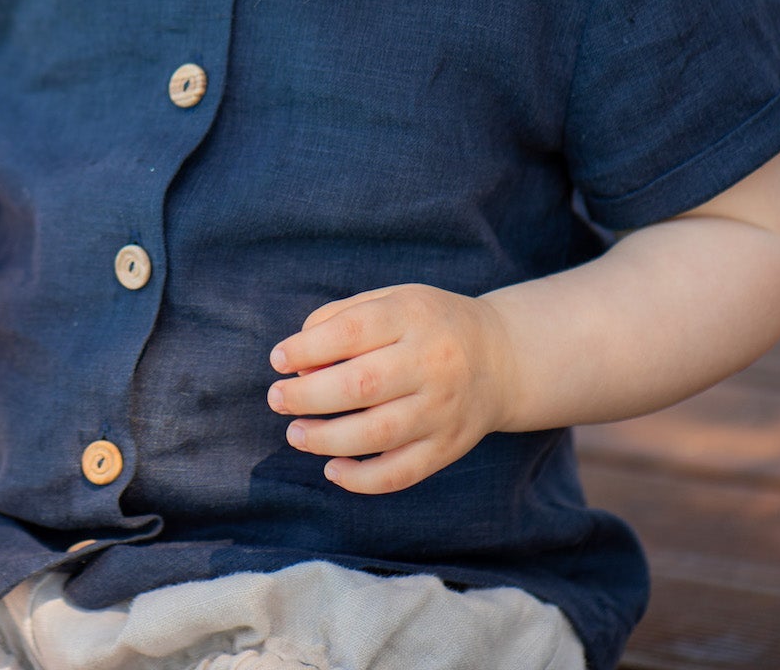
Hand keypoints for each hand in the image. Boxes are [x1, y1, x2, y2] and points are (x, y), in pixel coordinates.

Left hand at [266, 283, 519, 494]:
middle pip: (361, 385)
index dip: (307, 348)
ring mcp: (443, 409)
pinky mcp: (448, 447)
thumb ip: (340, 318)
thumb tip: (297, 362)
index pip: (353, 331)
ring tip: (296, 433)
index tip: (278, 360)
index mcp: (413, 317)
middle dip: (308, 396)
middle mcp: (433, 362)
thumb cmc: (426, 326)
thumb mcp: (391, 300)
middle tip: (277, 399)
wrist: (502, 359)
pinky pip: (402, 472)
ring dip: (326, 439)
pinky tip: (333, 469)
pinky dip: (362, 479)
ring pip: (378, 433)